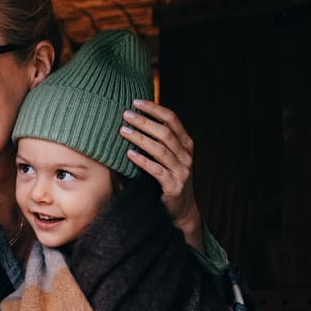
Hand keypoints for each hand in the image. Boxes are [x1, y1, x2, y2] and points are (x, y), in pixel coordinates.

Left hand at [120, 101, 203, 250]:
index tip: (136, 101)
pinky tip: (129, 154)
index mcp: (186, 144)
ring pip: (160, 150)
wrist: (181, 209)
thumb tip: (135, 117)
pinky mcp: (174, 187)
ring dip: (140, 138)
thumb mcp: (169, 157)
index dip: (154, 108)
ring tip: (123, 131)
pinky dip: (142, 161)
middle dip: (144, 121)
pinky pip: (157, 171)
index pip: (172, 119)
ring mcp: (182, 172)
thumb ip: (160, 140)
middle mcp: (186, 156)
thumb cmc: (169, 177)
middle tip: (125, 114)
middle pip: (165, 132)